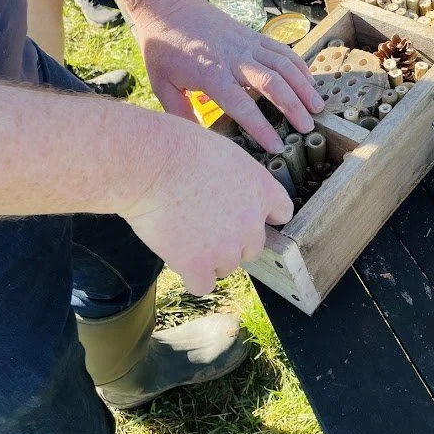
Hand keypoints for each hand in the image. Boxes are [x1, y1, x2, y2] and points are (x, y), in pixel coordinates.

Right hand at [123, 118, 292, 293]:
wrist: (151, 164)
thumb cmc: (179, 148)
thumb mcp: (225, 153)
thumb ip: (238, 179)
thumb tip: (230, 192)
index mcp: (262, 189)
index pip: (282, 213)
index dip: (262, 217)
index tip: (246, 216)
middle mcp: (251, 222)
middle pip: (253, 247)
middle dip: (232, 240)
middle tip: (205, 225)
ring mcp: (227, 247)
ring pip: (227, 266)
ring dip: (210, 258)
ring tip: (185, 236)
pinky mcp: (199, 264)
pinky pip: (203, 285)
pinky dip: (192, 277)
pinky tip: (180, 260)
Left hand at [134, 0, 323, 153]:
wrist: (167, 5)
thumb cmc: (162, 47)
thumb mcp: (161, 85)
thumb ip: (180, 114)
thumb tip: (197, 141)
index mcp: (211, 74)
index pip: (242, 105)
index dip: (261, 127)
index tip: (277, 146)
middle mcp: (234, 58)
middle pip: (272, 84)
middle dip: (294, 107)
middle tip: (308, 127)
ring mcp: (247, 44)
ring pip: (284, 65)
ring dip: (304, 86)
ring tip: (318, 107)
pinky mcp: (253, 35)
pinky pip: (282, 50)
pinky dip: (299, 65)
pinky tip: (308, 81)